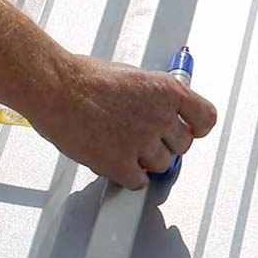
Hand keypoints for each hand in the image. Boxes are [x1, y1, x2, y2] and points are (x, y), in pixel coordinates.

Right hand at [26, 55, 217, 189]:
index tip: (190, 130)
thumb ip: (148, 95)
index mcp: (165, 90)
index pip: (205, 117)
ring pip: (160, 165)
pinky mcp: (121, 164)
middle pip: (182, 145)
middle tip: (144, 139)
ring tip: (122, 148)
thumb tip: (153, 109)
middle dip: (164, 144)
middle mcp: (159, 117)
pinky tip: (113, 163)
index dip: (196, 127)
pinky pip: (137, 181)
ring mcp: (141, 142)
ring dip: (144, 161)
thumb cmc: (78, 77)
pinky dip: (127, 176)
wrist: (52, 88)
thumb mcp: (127, 76)